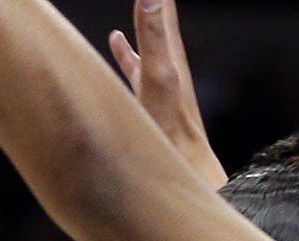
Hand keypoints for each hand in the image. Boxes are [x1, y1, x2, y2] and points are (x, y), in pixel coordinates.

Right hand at [108, 0, 227, 186]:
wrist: (183, 166)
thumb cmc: (171, 126)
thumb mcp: (159, 72)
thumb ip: (154, 33)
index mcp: (169, 50)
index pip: (163, 6)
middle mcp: (166, 60)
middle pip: (157, 15)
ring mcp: (156, 77)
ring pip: (146, 36)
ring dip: (139, 17)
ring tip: (133, 0)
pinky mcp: (146, 96)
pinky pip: (132, 62)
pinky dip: (124, 48)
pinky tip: (115, 43)